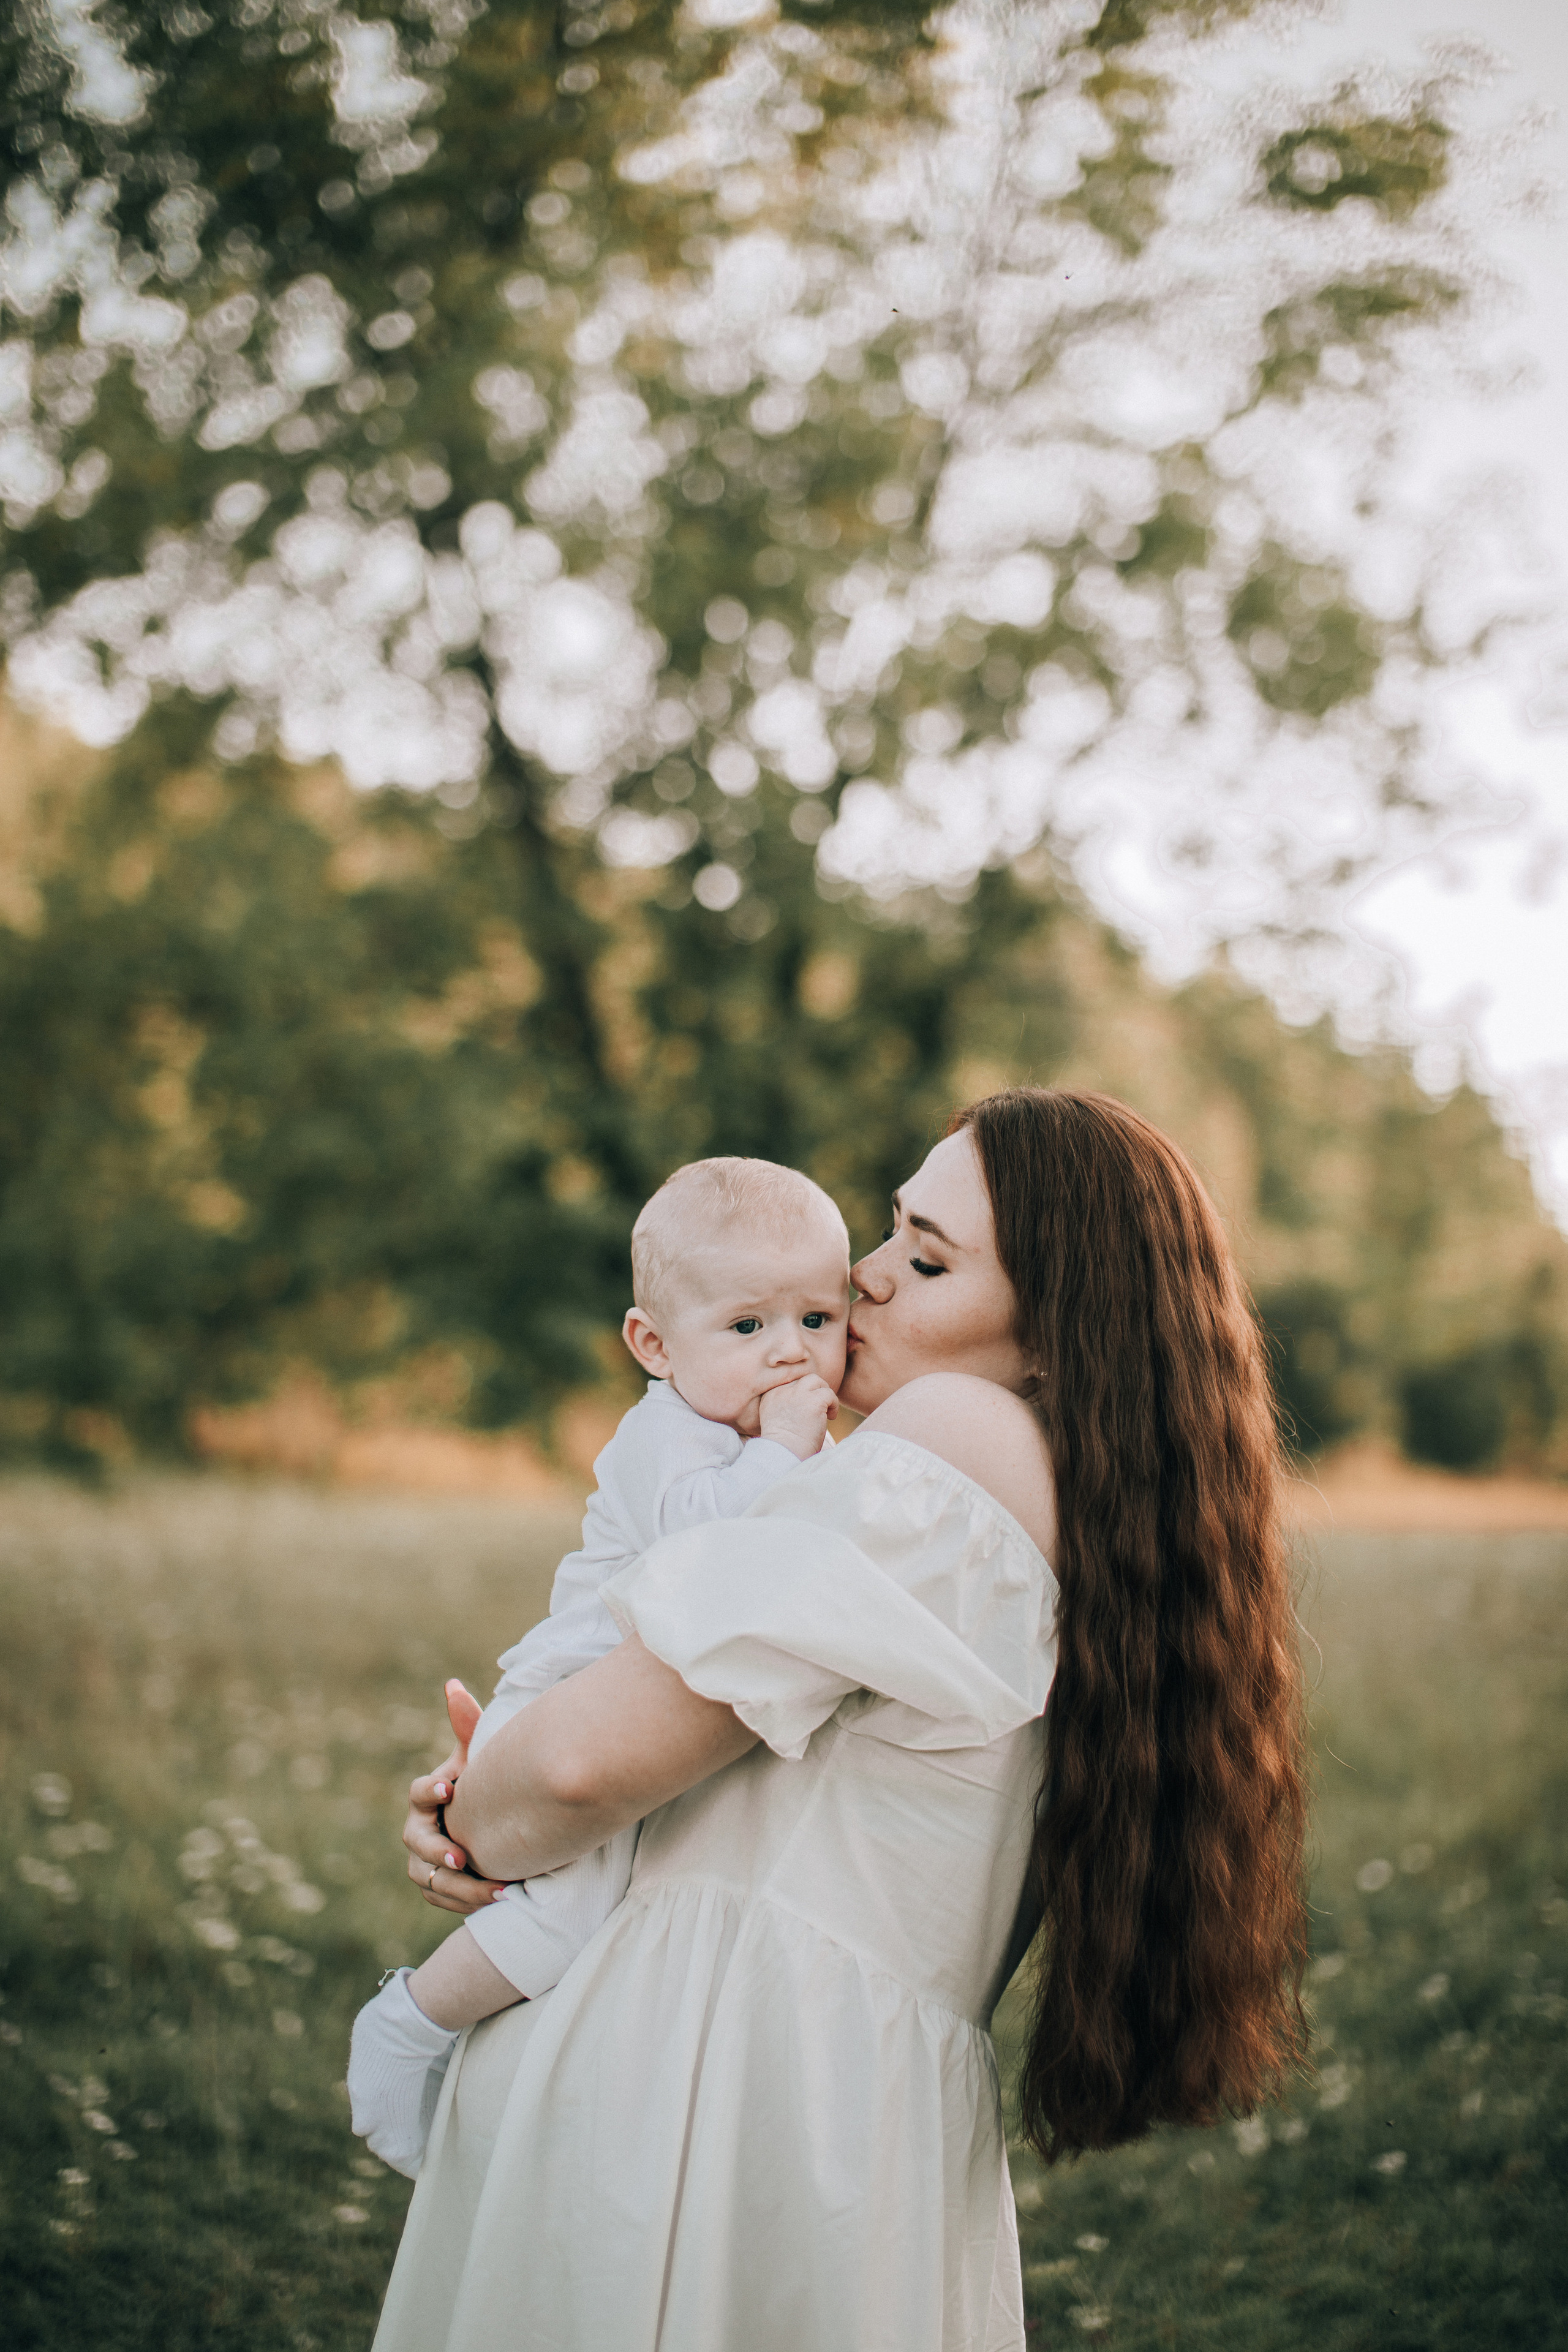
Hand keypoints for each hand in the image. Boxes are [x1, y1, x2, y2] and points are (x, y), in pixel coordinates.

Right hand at [402, 1679, 506, 1915]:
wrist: (488, 1825)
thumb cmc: (480, 1784)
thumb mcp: (477, 1756)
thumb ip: (467, 1724)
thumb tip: (453, 1684)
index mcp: (426, 1797)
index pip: (418, 1793)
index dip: (430, 1790)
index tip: (451, 1788)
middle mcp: (418, 1832)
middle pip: (418, 1845)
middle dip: (438, 1851)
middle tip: (462, 1856)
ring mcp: (423, 1863)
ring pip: (431, 1881)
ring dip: (463, 1887)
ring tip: (499, 1888)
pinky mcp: (436, 1889)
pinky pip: (445, 1901)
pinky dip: (469, 1903)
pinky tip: (502, 1899)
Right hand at [758, 1371, 838, 1459]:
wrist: (785, 1455)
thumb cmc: (783, 1447)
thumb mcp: (777, 1421)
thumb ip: (786, 1408)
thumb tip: (806, 1405)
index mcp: (770, 1396)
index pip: (789, 1382)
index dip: (801, 1393)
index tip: (806, 1408)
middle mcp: (782, 1391)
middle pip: (801, 1378)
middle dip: (813, 1390)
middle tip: (818, 1407)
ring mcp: (797, 1394)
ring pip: (815, 1380)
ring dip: (823, 1394)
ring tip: (825, 1411)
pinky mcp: (813, 1402)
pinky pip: (829, 1394)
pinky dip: (834, 1405)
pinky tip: (830, 1418)